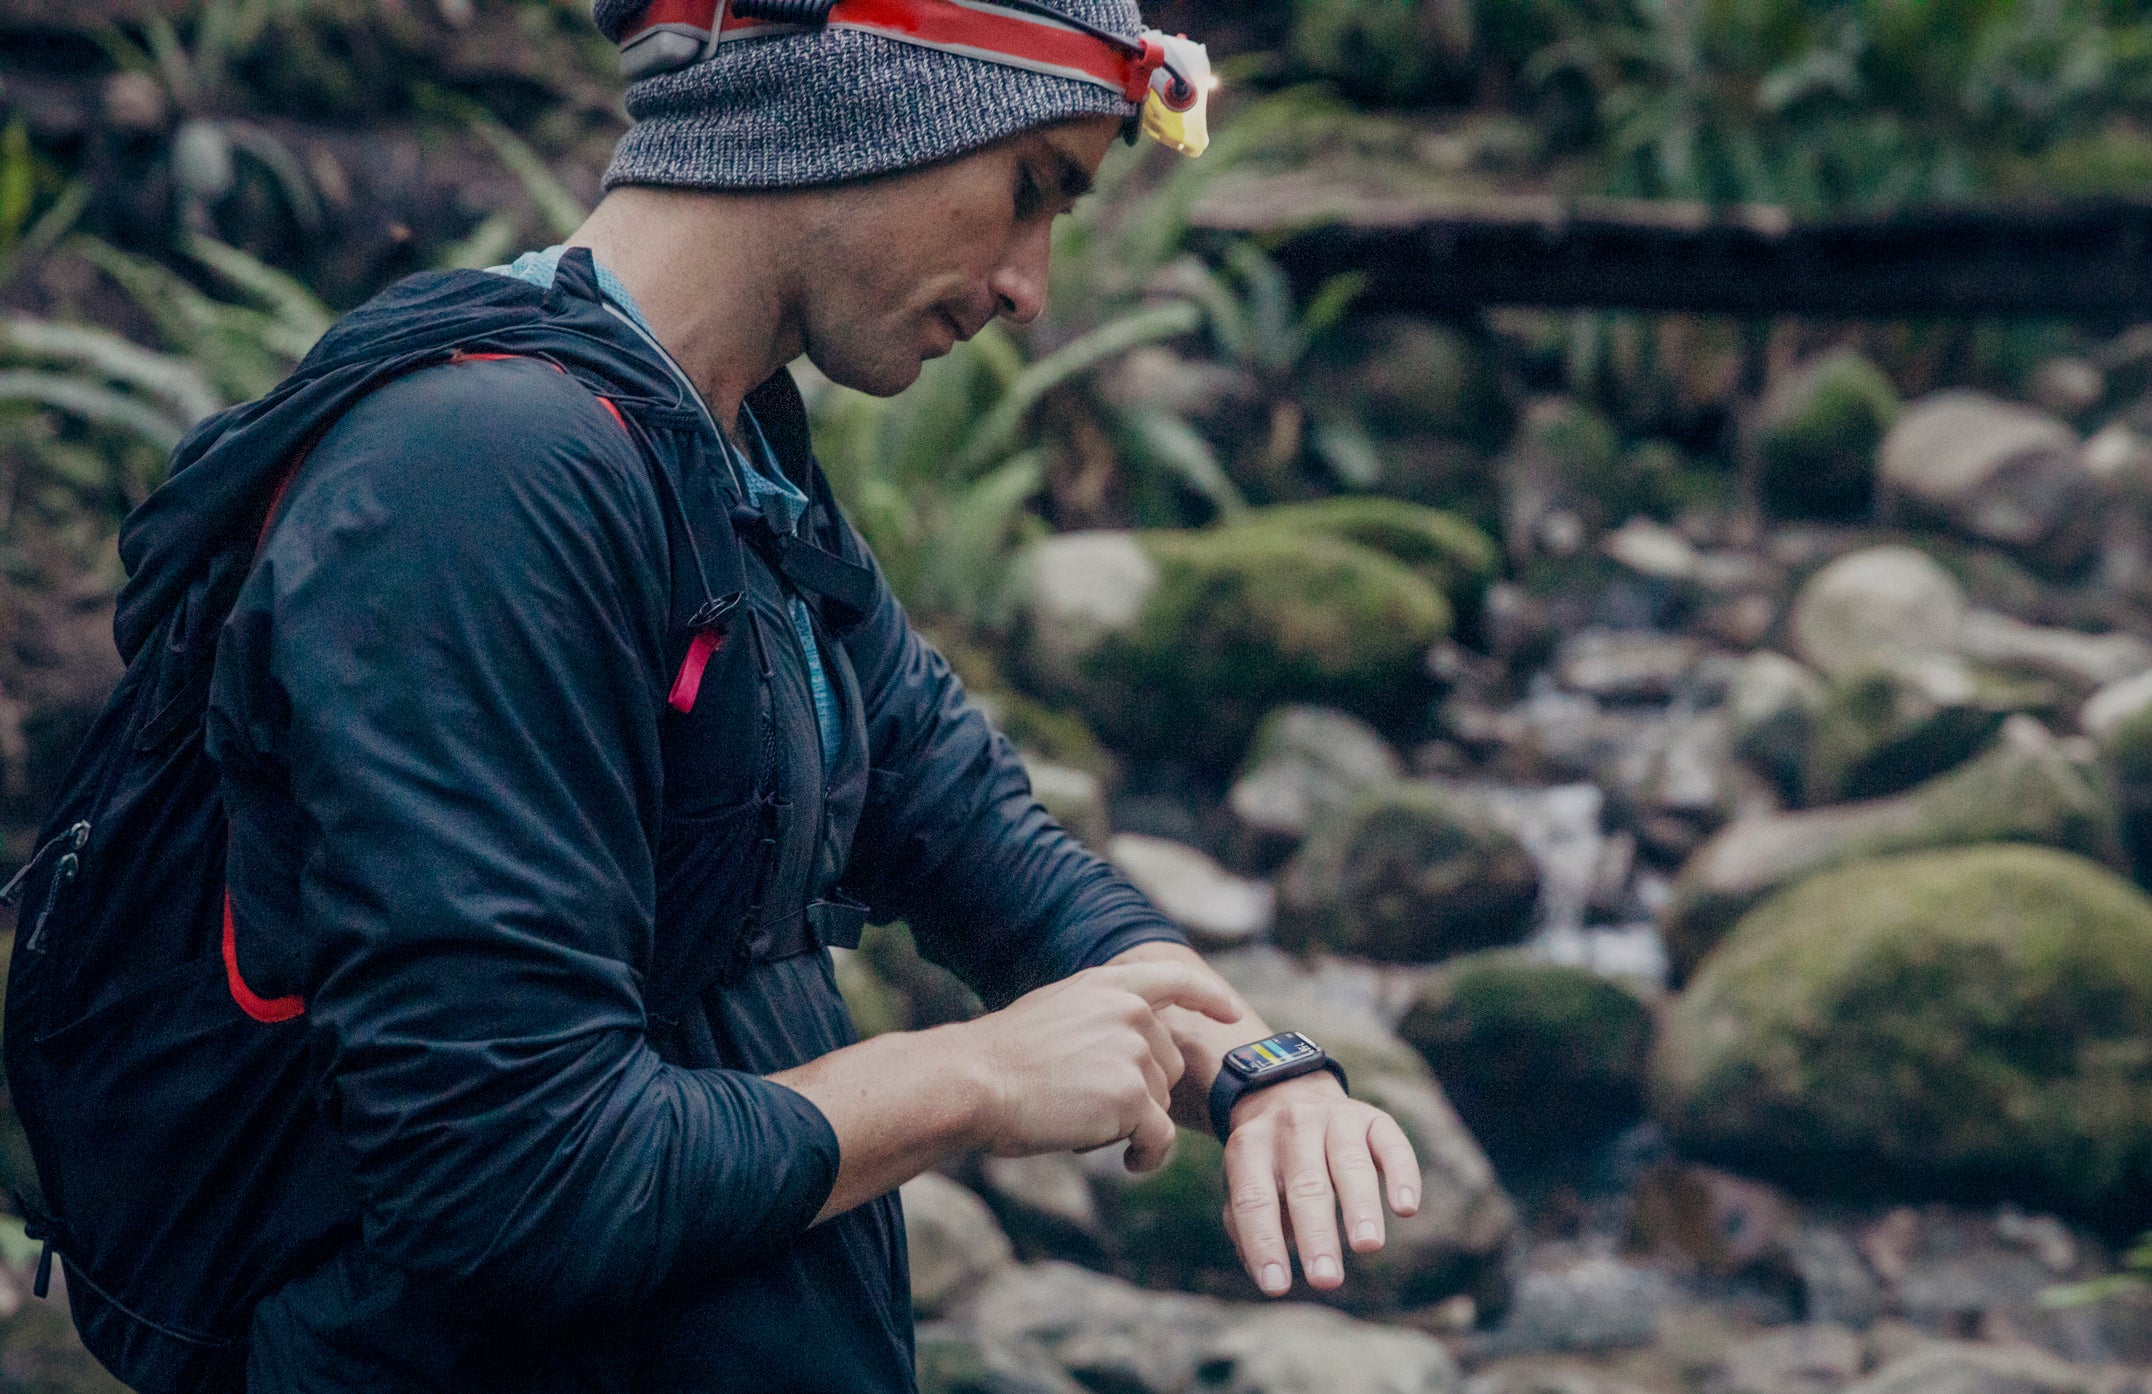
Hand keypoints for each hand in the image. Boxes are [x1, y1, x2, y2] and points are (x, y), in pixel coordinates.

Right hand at [959, 960, 1240, 1172]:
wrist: (973, 1082)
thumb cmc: (1001, 1058)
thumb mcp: (1056, 1012)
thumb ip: (1100, 1017)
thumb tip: (1134, 1046)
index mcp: (1107, 984)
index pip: (1174, 977)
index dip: (1208, 995)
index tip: (1231, 1012)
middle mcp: (1128, 1010)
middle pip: (1168, 1064)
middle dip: (1142, 1093)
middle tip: (1090, 1107)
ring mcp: (1133, 1051)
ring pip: (1160, 1104)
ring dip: (1133, 1124)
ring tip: (1082, 1124)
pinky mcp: (1133, 1097)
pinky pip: (1159, 1138)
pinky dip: (1147, 1156)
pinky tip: (1129, 1163)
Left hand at [1218, 1072, 1420, 1297]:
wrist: (1287, 1092)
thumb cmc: (1266, 1162)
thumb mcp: (1243, 1184)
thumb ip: (1247, 1227)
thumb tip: (1267, 1274)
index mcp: (1250, 1146)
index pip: (1255, 1199)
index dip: (1264, 1243)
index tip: (1277, 1287)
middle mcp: (1291, 1126)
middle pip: (1306, 1184)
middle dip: (1316, 1234)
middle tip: (1326, 1280)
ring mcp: (1334, 1118)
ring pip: (1349, 1163)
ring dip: (1359, 1206)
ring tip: (1367, 1246)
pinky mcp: (1372, 1118)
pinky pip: (1391, 1144)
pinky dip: (1402, 1175)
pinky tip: (1405, 1209)